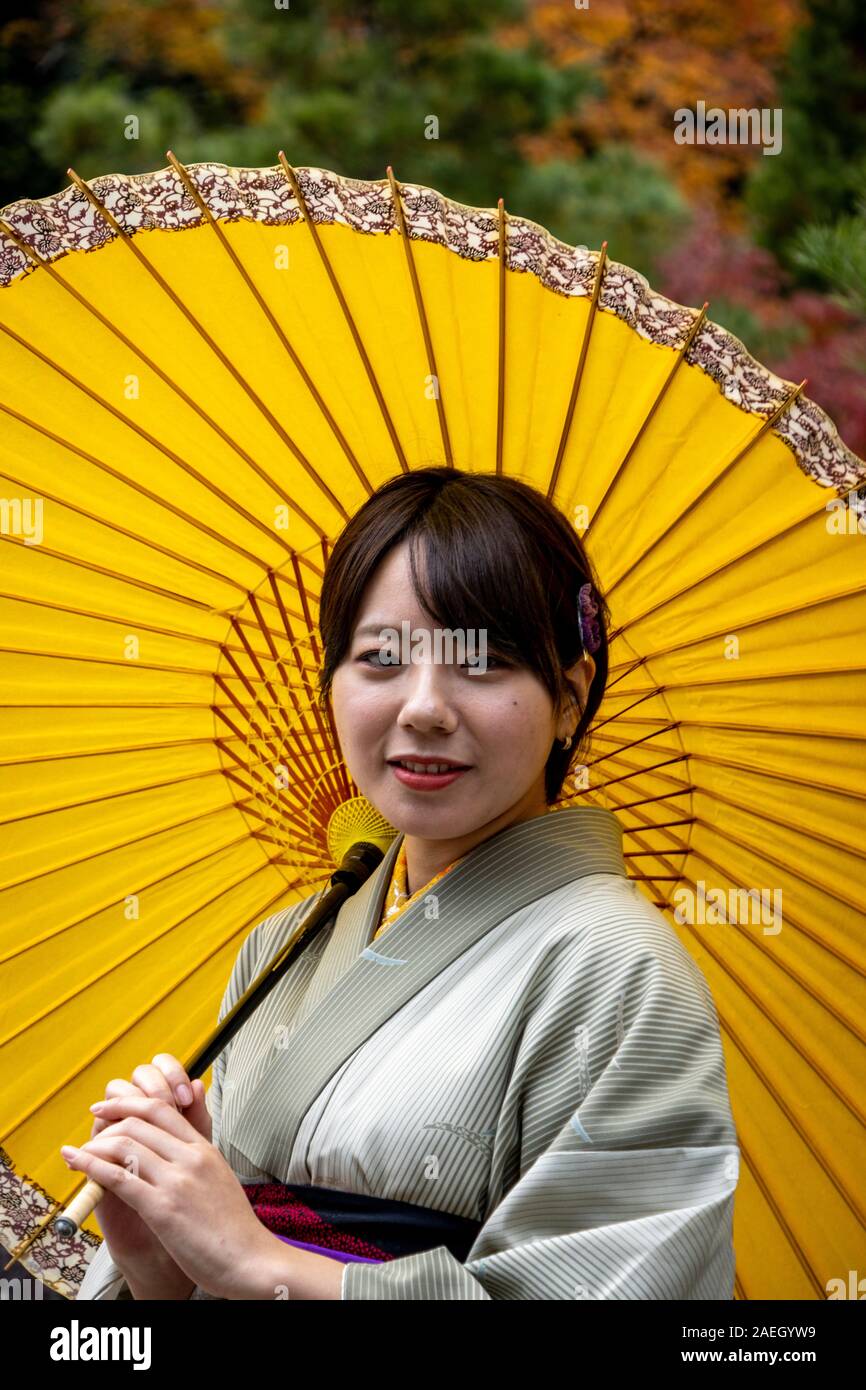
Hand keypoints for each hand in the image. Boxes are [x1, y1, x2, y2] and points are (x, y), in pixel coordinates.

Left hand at [61, 1094, 275, 1299]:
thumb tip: (186, 1131)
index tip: (109, 1108)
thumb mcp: (220, 1176)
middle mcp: (191, 1158)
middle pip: (139, 1121)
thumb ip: (199, 1154)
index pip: (161, 1109)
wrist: (250, 1261)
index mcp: (205, 1149)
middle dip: (108, 1120)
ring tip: (79, 1152)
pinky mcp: (163, 1209)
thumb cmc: (235, 1227)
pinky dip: (92, 1167)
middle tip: (91, 1126)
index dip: (129, 1103)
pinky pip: (119, 1178)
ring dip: (95, 1145)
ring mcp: (177, 1182)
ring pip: (125, 1145)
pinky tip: (78, 1163)